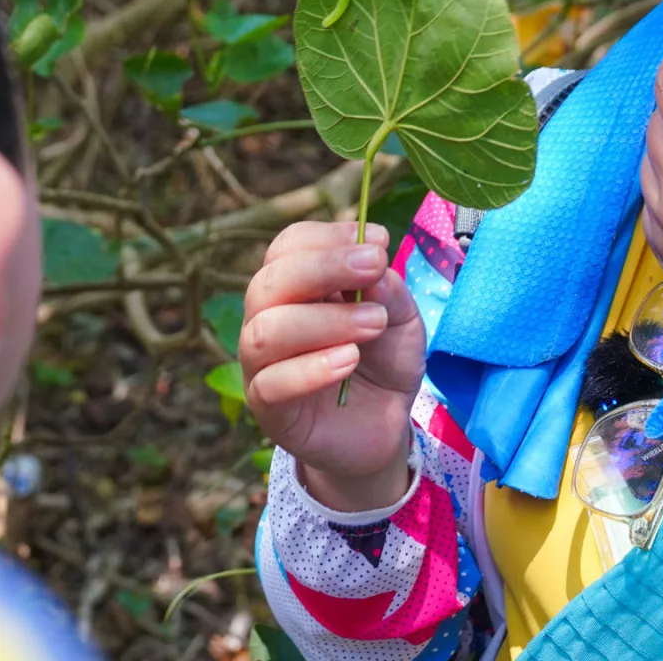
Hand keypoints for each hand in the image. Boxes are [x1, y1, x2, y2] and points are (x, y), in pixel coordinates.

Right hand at [240, 221, 422, 510]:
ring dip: (324, 320)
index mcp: (295, 286)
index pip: (288, 246)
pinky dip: (312, 369)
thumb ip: (389, 292)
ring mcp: (261, 364)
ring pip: (266, 330)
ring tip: (373, 324)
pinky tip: (349, 360)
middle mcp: (268, 317)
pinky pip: (271, 383)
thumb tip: (375, 266)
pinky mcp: (267, 407)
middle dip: (325, 267)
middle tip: (374, 267)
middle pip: (270, 281)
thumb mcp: (401, 320)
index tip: (377, 242)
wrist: (383, 426)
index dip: (328, 237)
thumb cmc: (383, 361)